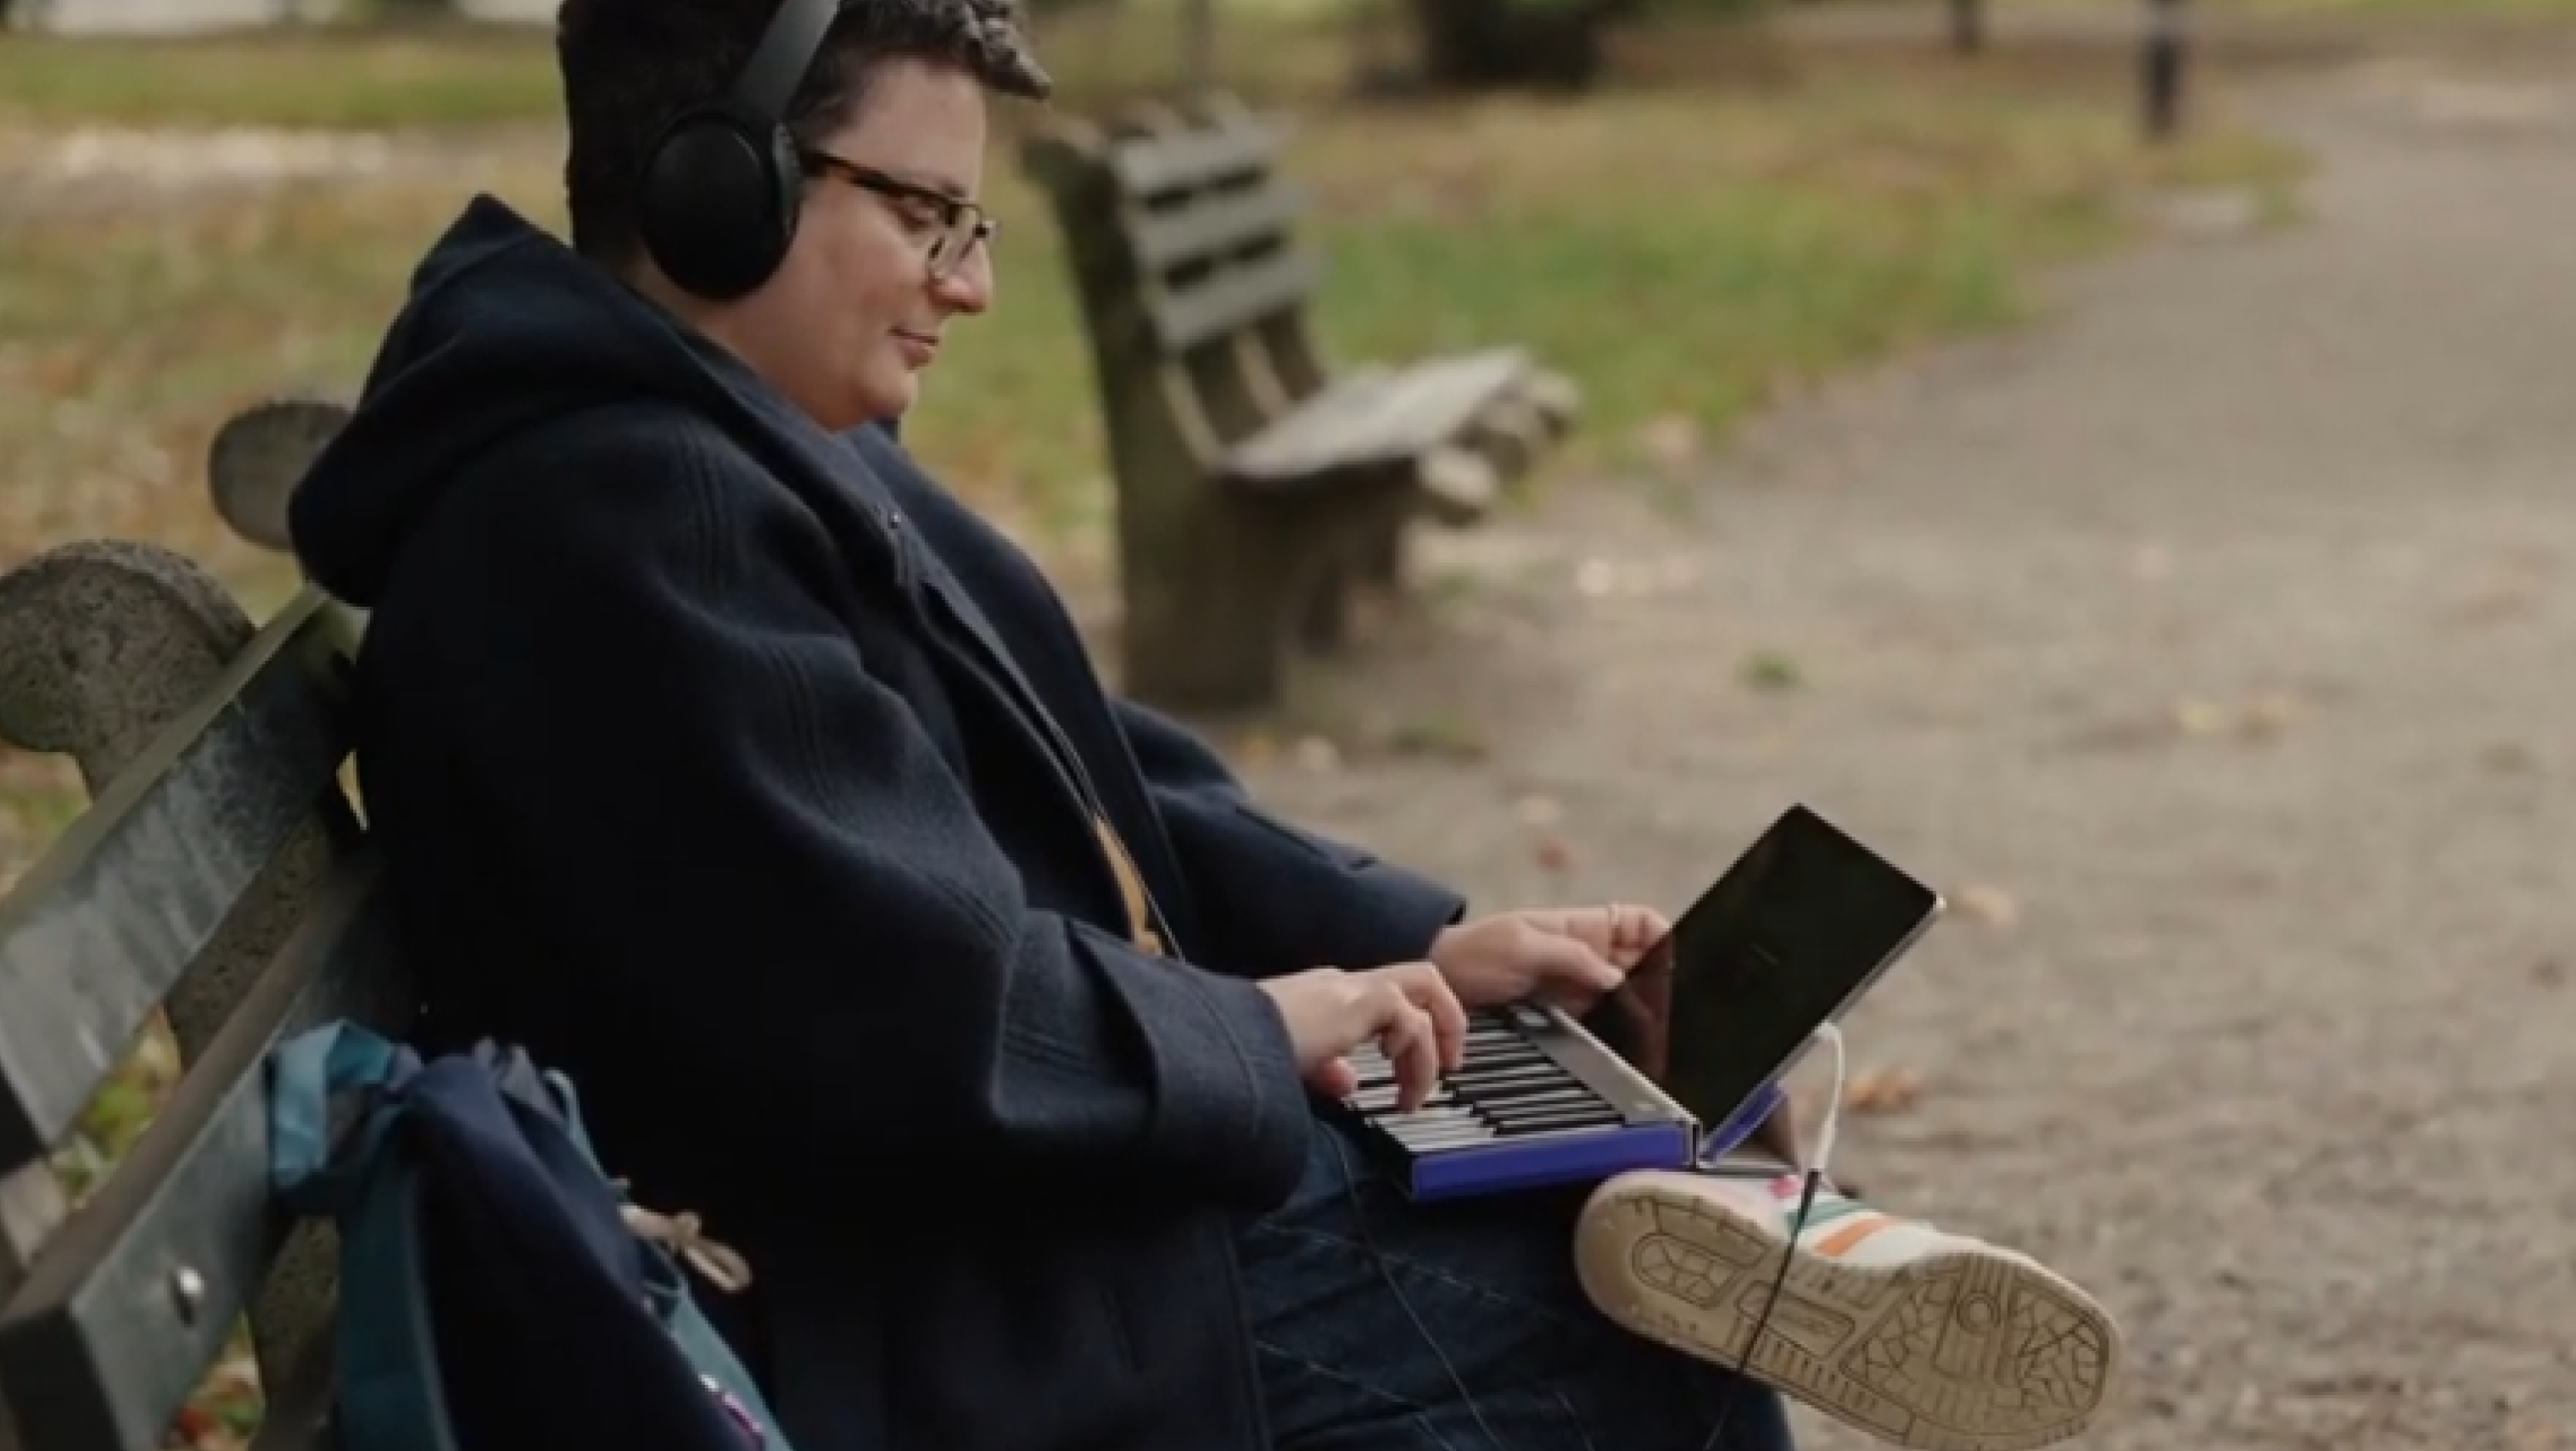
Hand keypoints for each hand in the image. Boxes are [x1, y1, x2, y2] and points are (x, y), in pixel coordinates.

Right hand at [1258, 962, 1466, 1110]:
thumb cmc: (1246, 1051)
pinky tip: (1401, 1081)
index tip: (1408, 1073)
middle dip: (1447, 1018)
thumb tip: (1348, 1083)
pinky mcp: (1363, 999)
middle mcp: (1345, 983)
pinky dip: (1419, 1054)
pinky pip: (1414, 1020)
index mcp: (1328, 996)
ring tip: (1431, 1083)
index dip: (1408, 1034)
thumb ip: (1325, 1071)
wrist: (1228, 1038)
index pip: (1385, 999)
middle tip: (1450, 1065)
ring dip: (1440, 1036)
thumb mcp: (1293, 1065)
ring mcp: (1354, 986)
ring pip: (1428, 986)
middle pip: (1421, 977)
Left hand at [1429, 903, 1670, 1010]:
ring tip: (1640, 1027)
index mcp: (1582, 927)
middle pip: (1641, 965)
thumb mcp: (1523, 945)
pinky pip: (1600, 1023)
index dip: (1661, 937)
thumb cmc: (1472, 954)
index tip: (1667, 964)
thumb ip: (1572, 957)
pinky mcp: (1564, 1019)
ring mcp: (1576, 989)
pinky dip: (1611, 1031)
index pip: (1641, 923)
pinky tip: (1616, 1042)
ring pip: (1625, 998)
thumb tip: (1616, 977)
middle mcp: (1586, 958)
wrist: (1436, 985)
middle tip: (1655, 1005)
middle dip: (1653, 981)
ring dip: (1633, 1011)